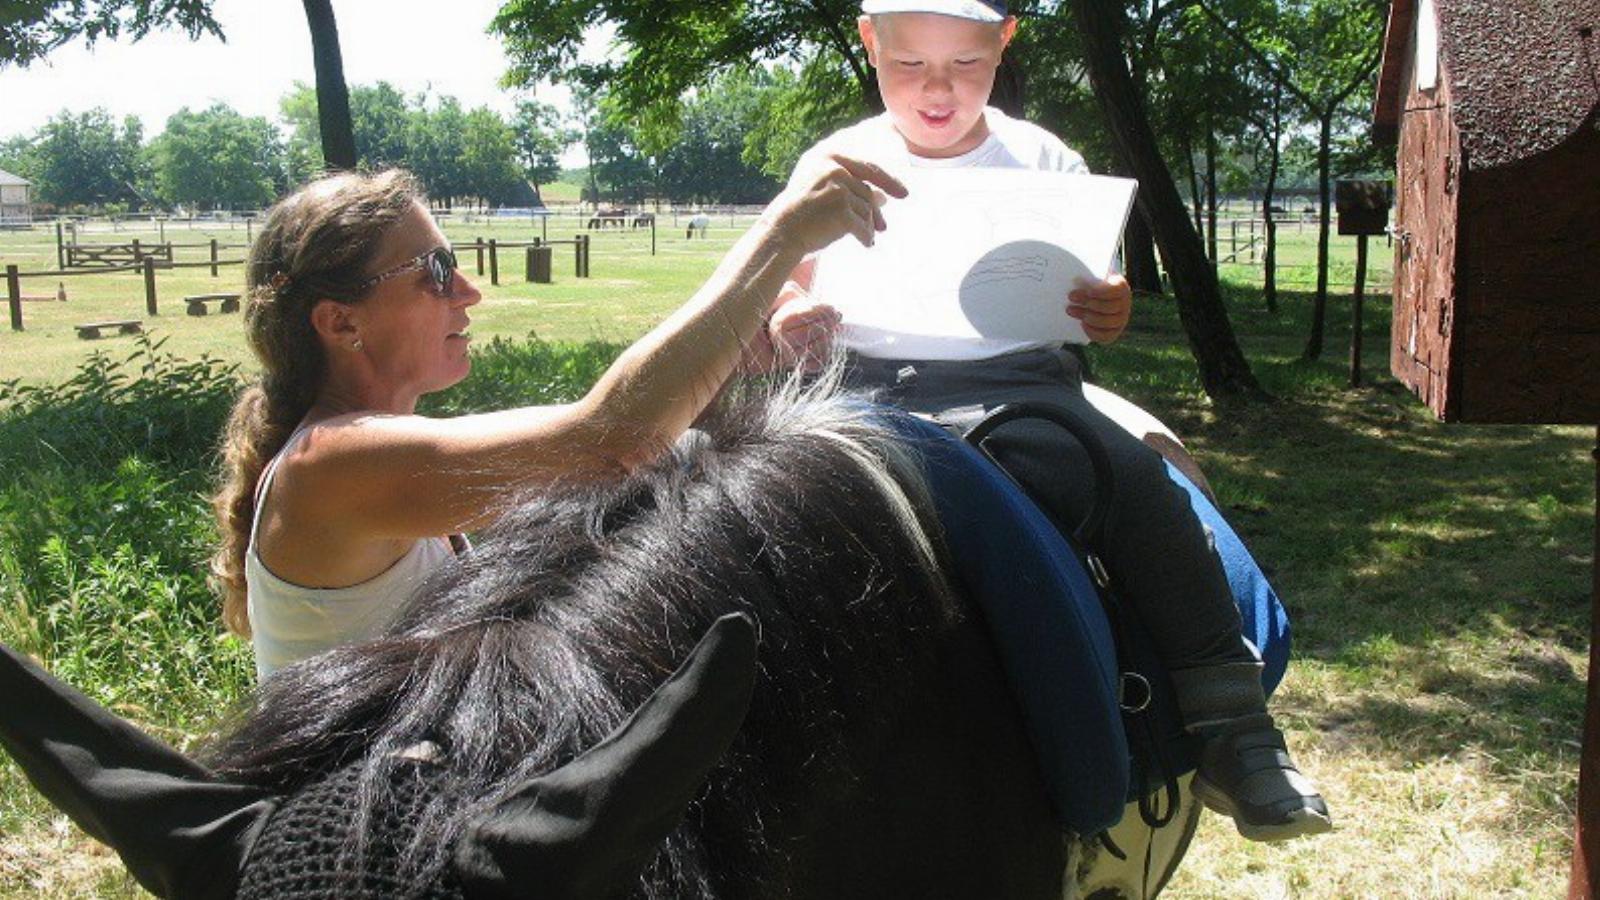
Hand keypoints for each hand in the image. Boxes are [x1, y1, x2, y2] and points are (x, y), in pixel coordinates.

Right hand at [763, 154, 907, 255]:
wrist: (780, 232)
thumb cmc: (798, 213)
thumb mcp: (822, 190)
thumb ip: (850, 188)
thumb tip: (883, 197)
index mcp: (830, 159)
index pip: (868, 169)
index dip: (889, 182)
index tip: (903, 194)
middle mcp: (836, 171)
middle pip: (868, 193)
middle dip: (876, 212)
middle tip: (883, 227)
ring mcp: (839, 190)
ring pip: (867, 210)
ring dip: (869, 226)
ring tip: (867, 237)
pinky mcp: (842, 212)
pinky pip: (863, 227)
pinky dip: (866, 237)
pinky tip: (866, 244)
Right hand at [767, 282, 840, 372]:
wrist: (782, 337)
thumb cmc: (789, 314)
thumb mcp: (786, 297)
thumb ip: (791, 291)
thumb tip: (797, 286)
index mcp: (779, 324)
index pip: (803, 316)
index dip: (821, 311)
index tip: (831, 307)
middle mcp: (784, 344)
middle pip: (811, 332)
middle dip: (828, 322)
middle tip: (837, 316)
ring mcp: (793, 357)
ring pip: (818, 347)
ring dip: (829, 336)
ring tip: (833, 327)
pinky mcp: (804, 367)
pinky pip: (821, 360)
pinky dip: (828, 350)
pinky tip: (828, 339)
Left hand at [1067, 274, 1131, 343]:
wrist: (1096, 297)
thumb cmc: (1092, 283)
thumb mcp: (1090, 276)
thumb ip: (1084, 278)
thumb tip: (1071, 282)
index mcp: (1121, 286)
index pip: (1115, 290)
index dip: (1102, 292)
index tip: (1088, 291)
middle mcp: (1125, 304)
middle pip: (1110, 307)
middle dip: (1089, 303)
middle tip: (1071, 297)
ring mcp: (1121, 319)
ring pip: (1107, 322)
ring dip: (1087, 317)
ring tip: (1070, 310)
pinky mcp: (1114, 332)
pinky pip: (1106, 336)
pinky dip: (1093, 332)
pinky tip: (1082, 324)